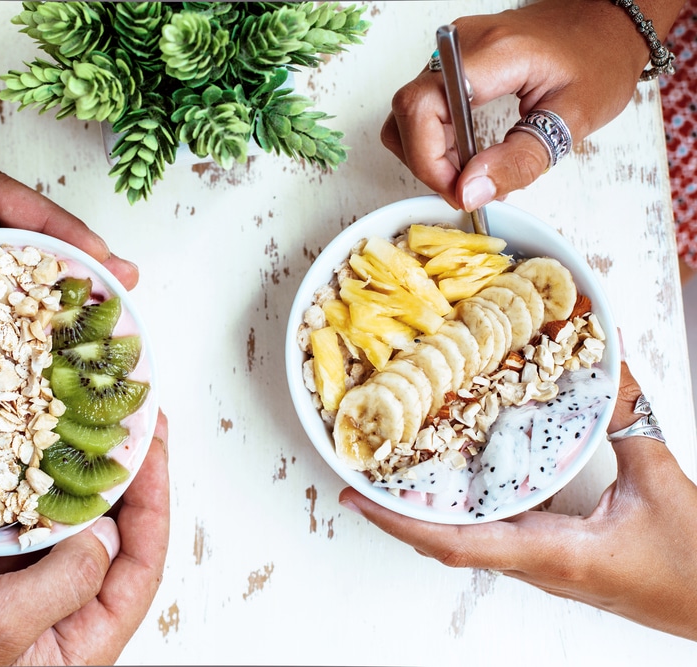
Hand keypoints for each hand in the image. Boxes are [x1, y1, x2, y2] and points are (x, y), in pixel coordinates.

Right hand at [0, 410, 169, 666]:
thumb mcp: (2, 624)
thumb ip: (67, 580)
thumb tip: (110, 530)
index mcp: (84, 640)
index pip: (141, 565)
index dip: (153, 501)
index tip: (151, 446)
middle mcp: (67, 612)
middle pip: (119, 536)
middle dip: (129, 477)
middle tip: (134, 420)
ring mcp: (34, 585)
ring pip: (79, 521)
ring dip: (88, 472)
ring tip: (99, 422)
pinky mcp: (1, 565)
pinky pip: (35, 517)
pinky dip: (43, 482)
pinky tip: (47, 446)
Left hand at [340, 361, 696, 640]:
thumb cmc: (694, 565)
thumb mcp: (659, 482)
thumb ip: (626, 418)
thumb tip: (606, 361)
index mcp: (553, 553)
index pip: (456, 543)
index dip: (400, 522)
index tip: (357, 499)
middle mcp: (536, 566)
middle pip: (446, 543)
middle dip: (398, 514)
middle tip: (362, 476)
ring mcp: (542, 568)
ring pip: (467, 543)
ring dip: (425, 515)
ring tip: (392, 478)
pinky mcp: (555, 563)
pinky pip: (493, 539)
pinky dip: (462, 514)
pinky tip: (454, 488)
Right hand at [381, 0, 682, 210]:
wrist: (607, 24)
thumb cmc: (600, 61)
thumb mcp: (573, 120)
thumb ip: (520, 160)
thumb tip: (468, 193)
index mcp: (493, 54)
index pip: (422, 107)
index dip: (427, 159)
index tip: (459, 191)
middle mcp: (461, 45)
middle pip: (407, 113)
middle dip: (428, 163)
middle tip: (468, 189)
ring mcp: (452, 51)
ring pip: (407, 114)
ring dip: (429, 155)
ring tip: (472, 174)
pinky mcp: (451, 62)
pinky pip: (423, 107)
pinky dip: (436, 141)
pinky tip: (470, 155)